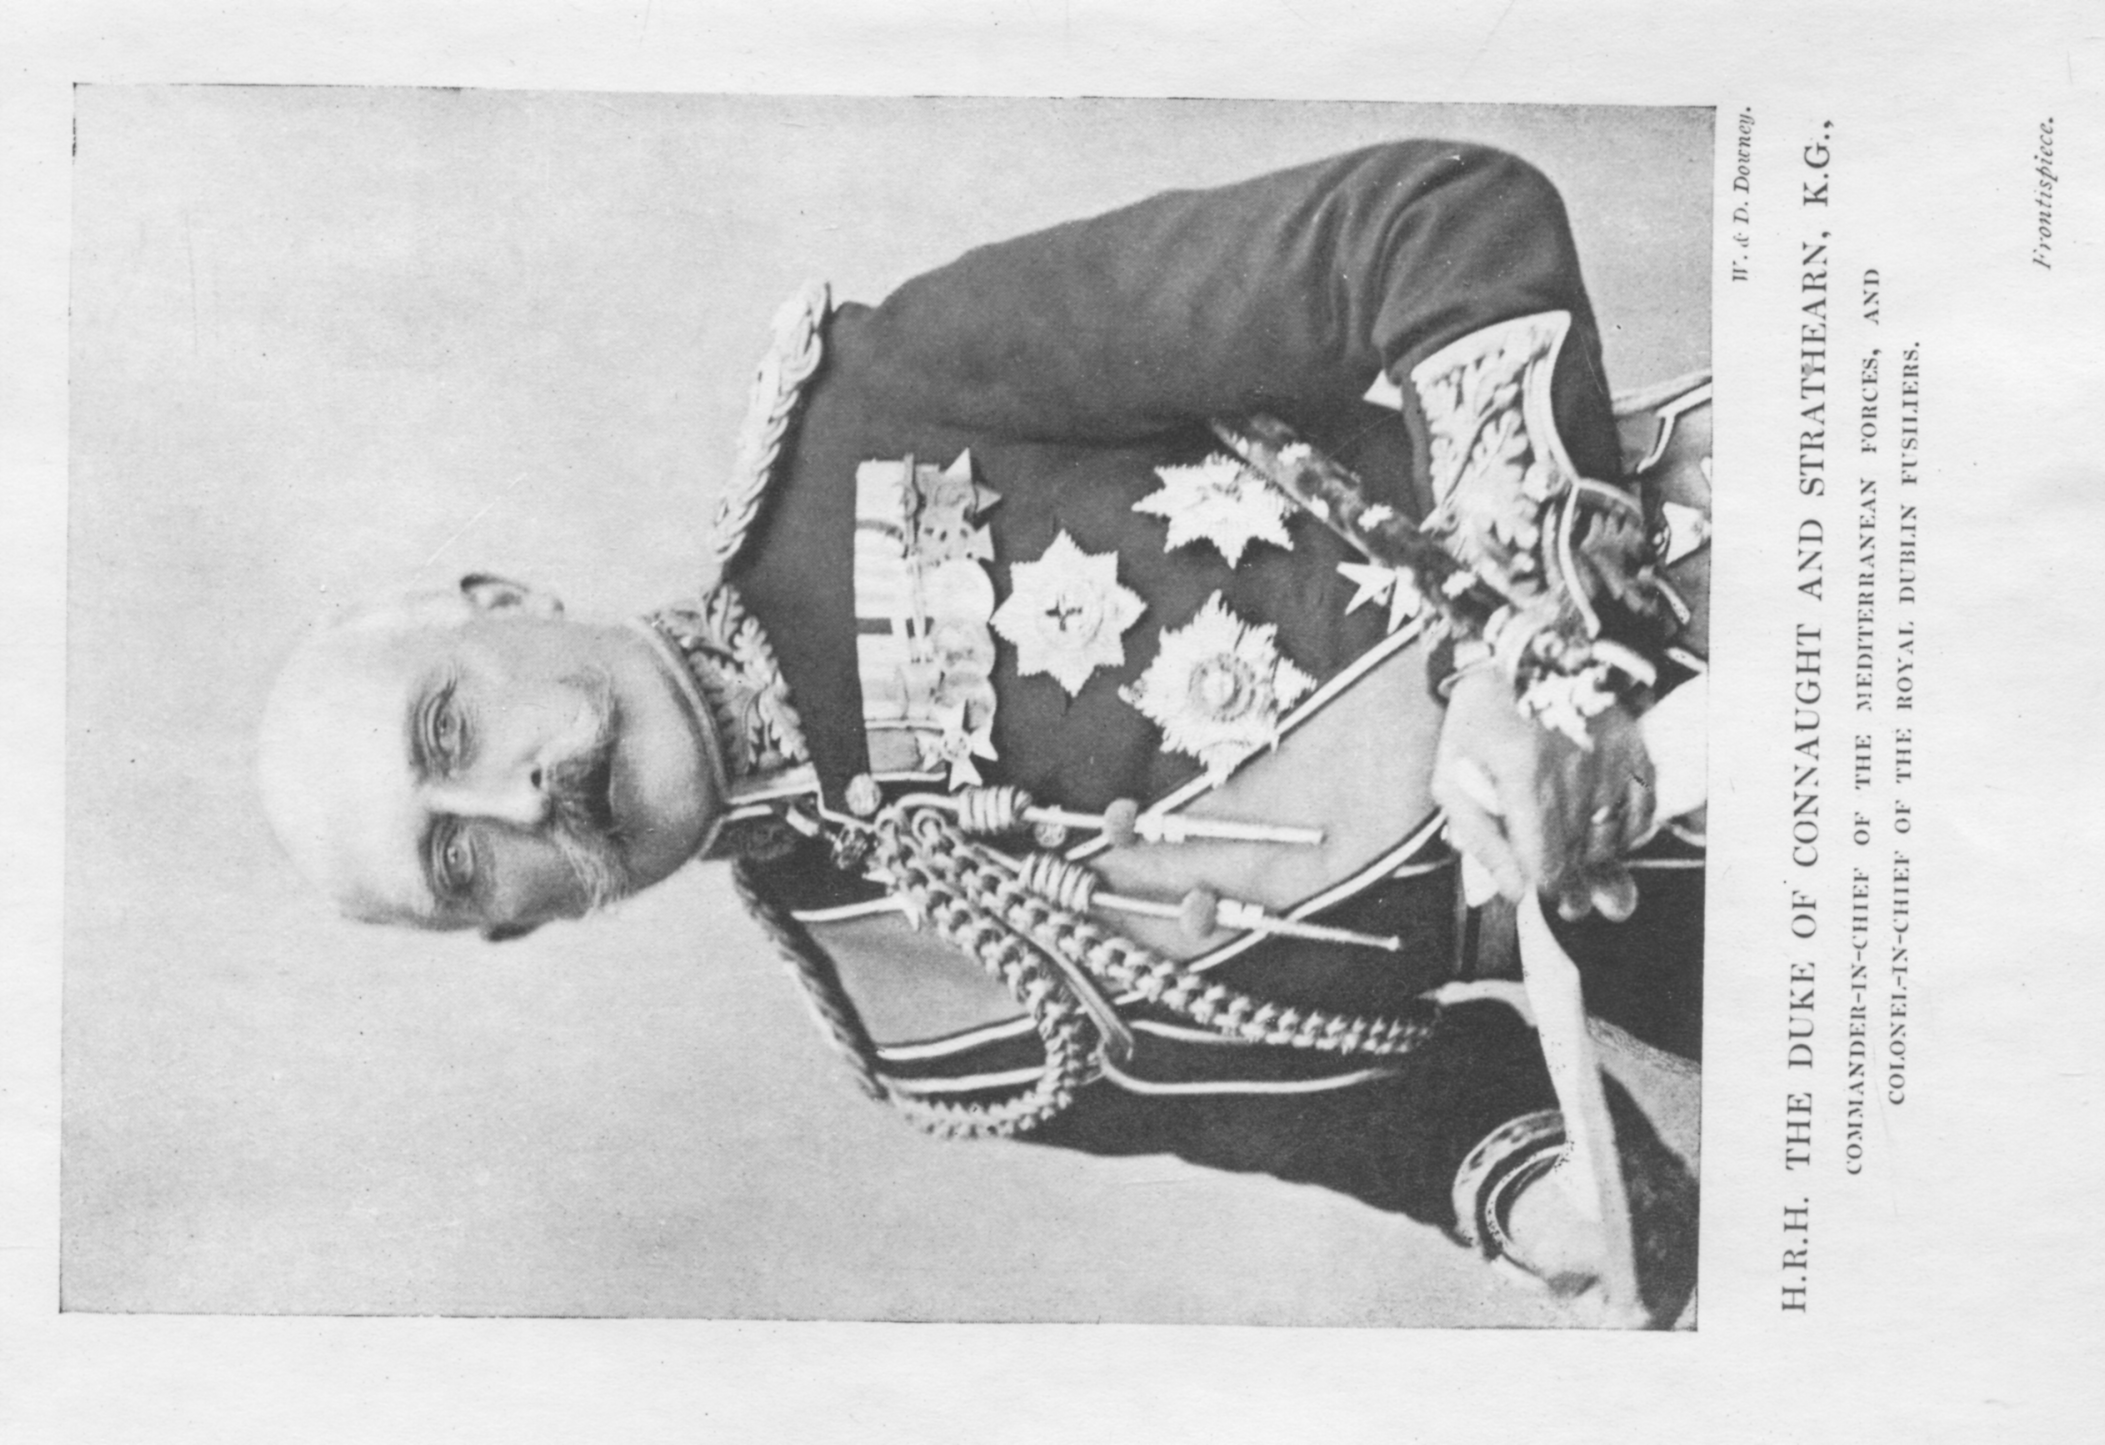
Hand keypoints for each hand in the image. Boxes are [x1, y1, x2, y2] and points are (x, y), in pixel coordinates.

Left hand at [1431, 667, 1655, 920]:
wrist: (1527, 650)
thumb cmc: (1482, 718)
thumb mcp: (1452, 776)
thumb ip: (1478, 839)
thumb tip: (1512, 890)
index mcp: (1524, 779)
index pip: (1546, 864)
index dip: (1544, 891)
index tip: (1539, 893)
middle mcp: (1574, 773)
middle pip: (1579, 859)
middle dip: (1569, 880)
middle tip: (1559, 880)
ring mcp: (1609, 761)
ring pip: (1611, 842)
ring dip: (1592, 855)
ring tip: (1571, 840)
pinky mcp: (1634, 750)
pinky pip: (1641, 814)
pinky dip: (1625, 830)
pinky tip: (1602, 822)